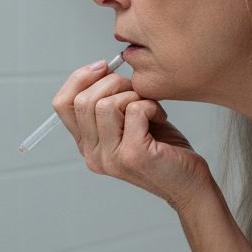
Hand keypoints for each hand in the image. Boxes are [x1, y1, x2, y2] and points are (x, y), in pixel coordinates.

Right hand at [53, 60, 212, 210]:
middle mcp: (93, 155)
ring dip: (132, 95)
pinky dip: (150, 105)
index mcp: (87, 145)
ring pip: (105, 104)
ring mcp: (110, 158)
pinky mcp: (133, 155)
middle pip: (82, 101)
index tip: (103, 67)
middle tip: (135, 90)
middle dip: (112, 83)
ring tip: (149, 107)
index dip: (79, 78)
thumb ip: (108, 103)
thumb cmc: (164, 150)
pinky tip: (160, 117)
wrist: (189, 184)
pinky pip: (133, 110)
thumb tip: (101, 68)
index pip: (62, 104)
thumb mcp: (127, 124)